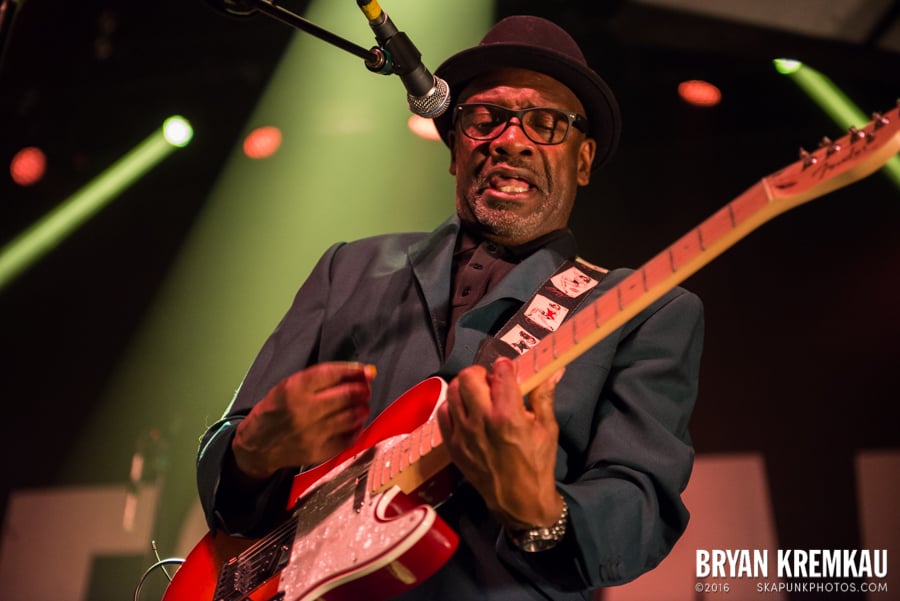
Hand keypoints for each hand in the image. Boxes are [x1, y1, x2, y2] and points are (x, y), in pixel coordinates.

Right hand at [232, 362, 374, 479]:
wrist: (258, 444)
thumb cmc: (276, 410)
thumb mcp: (289, 385)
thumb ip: (323, 377)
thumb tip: (362, 372)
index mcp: (294, 389)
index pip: (333, 374)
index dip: (354, 371)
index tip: (366, 372)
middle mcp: (304, 410)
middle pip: (347, 395)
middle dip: (362, 390)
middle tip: (364, 389)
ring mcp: (312, 433)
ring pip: (352, 416)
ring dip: (363, 408)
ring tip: (361, 405)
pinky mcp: (319, 452)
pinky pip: (349, 438)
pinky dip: (357, 428)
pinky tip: (354, 423)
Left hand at [437, 357, 564, 528]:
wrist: (519, 502)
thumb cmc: (537, 464)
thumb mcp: (547, 429)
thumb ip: (544, 395)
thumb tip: (554, 370)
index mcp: (508, 416)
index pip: (500, 372)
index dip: (505, 366)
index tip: (508, 370)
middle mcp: (481, 421)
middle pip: (469, 376)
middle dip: (481, 373)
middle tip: (491, 382)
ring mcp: (462, 433)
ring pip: (452, 391)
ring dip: (465, 387)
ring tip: (477, 396)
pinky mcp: (451, 445)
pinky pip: (443, 413)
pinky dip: (452, 406)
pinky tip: (465, 412)